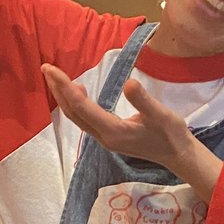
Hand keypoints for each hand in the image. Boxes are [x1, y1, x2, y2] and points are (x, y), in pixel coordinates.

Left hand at [43, 66, 223, 200]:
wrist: (177, 156)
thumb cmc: (171, 135)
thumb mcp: (162, 115)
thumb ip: (144, 101)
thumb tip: (129, 83)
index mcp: (113, 131)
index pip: (82, 107)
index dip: (65, 87)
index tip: (52, 69)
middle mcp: (104, 136)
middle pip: (73, 112)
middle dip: (58, 90)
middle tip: (46, 68)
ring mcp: (106, 138)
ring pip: (77, 117)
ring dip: (64, 97)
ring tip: (55, 77)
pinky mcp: (110, 137)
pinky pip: (85, 119)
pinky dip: (76, 104)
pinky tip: (78, 91)